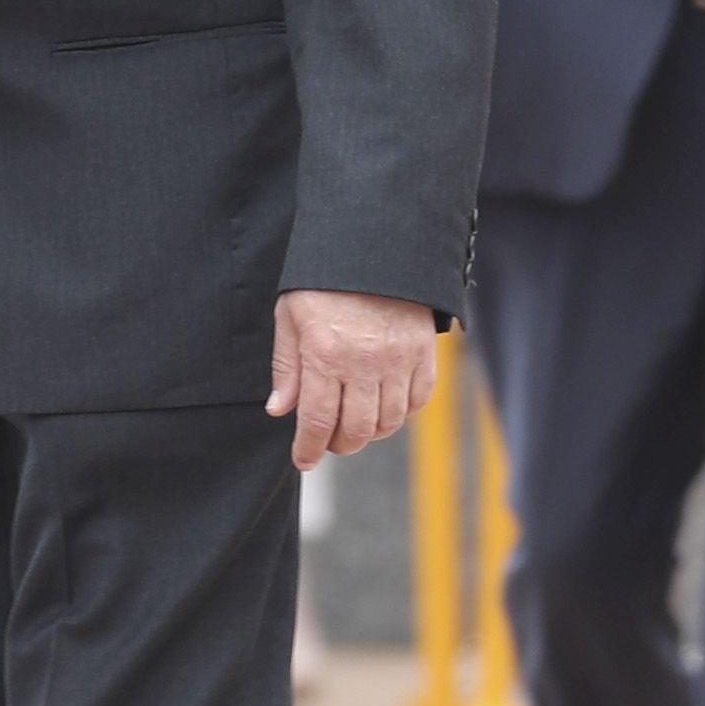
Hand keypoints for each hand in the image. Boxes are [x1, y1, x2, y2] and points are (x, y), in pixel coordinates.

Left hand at [268, 286, 440, 466]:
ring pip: (388, 422)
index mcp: (325, 355)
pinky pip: (418, 401)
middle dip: (339, 445)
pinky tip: (384, 405)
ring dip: (369, 432)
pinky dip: (401, 412)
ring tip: (355, 422)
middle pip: (356, 431)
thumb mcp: (291, 316)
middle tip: (329, 441)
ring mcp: (399, 360)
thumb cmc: (325, 280)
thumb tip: (280, 409)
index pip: (317, 422)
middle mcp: (364, 363)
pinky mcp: (424, 353)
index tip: (304, 460)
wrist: (375, 245)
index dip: (309, 449)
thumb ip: (287, 367)